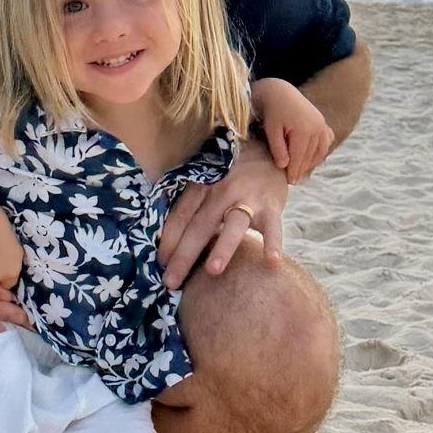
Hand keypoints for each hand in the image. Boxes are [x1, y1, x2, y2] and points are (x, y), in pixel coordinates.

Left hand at [158, 144, 291, 289]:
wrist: (268, 150)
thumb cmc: (230, 174)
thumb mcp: (206, 181)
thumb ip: (191, 204)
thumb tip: (165, 240)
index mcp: (202, 186)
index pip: (180, 216)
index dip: (168, 240)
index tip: (158, 264)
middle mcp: (222, 191)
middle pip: (200, 226)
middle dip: (184, 255)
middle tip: (171, 282)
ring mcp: (248, 198)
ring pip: (233, 225)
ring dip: (224, 247)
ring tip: (213, 270)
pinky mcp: (272, 205)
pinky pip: (274, 226)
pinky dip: (274, 242)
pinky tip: (272, 261)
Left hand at [251, 78, 333, 183]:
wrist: (280, 92)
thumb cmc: (272, 111)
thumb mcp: (271, 129)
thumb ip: (277, 148)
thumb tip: (284, 166)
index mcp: (304, 129)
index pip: (299, 156)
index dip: (294, 170)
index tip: (290, 182)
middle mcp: (317, 127)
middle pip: (309, 155)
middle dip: (301, 169)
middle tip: (294, 180)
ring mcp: (322, 124)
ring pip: (320, 150)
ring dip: (311, 163)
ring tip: (301, 173)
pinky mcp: (323, 123)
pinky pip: (325, 142)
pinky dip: (319, 152)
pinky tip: (310, 160)